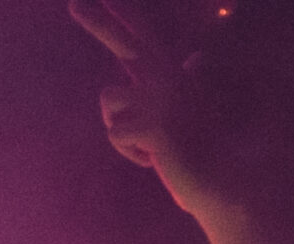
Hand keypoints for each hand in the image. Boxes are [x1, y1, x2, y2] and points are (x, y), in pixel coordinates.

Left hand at [73, 0, 223, 211]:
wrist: (220, 176)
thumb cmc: (204, 142)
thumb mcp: (194, 103)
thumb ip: (190, 77)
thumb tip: (197, 57)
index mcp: (172, 71)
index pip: (145, 35)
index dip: (126, 14)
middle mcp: (166, 77)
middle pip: (123, 43)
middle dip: (97, 22)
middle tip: (73, 3)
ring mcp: (160, 99)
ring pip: (109, 99)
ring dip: (120, 127)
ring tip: (151, 142)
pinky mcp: (152, 124)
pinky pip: (114, 135)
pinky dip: (129, 153)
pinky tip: (155, 157)